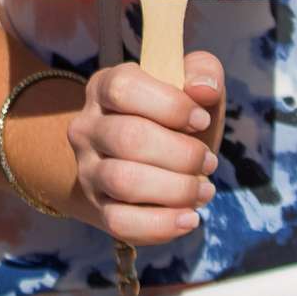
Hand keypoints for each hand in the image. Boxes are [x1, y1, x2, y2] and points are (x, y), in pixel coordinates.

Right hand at [67, 51, 224, 246]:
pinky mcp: (98, 208)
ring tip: (204, 189)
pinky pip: (121, 222)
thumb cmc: (174, 118)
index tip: (201, 119)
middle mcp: (87, 127)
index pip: (124, 89)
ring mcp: (88, 170)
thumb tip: (202, 90)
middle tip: (209, 161)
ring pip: (124, 182)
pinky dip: (162, 224)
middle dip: (182, 153)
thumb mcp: (191, 87)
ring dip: (176, 189)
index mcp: (105, 87)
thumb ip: (203, 71)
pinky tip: (190, 218)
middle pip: (129, 138)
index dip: (170, 105)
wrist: (150, 161)